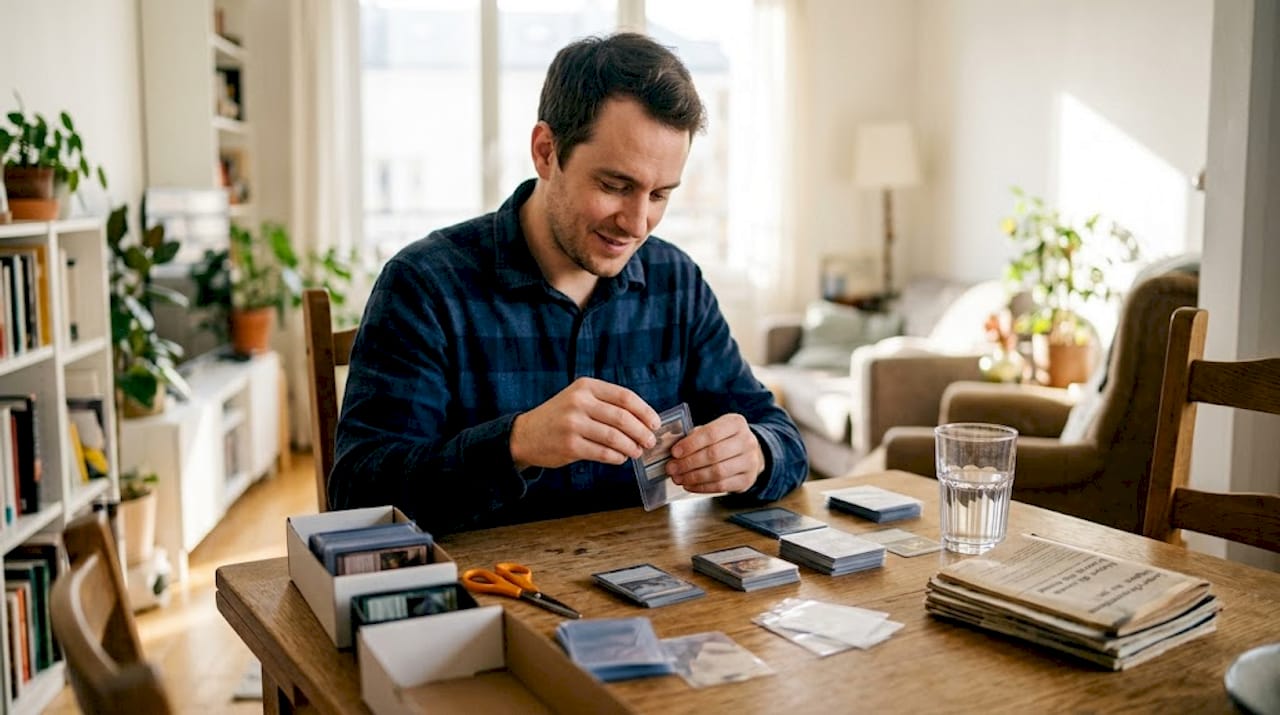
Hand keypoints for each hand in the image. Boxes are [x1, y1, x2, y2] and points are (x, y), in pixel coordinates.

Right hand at [510, 377, 659, 469]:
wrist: (526, 435)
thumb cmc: (559, 417)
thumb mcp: (579, 399)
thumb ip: (606, 404)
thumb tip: (643, 421)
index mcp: (586, 386)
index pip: (625, 397)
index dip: (645, 411)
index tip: (655, 423)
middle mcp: (579, 402)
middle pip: (623, 418)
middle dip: (642, 432)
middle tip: (650, 441)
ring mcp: (573, 424)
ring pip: (615, 437)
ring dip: (632, 447)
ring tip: (637, 452)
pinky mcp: (570, 446)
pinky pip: (603, 453)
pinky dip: (617, 457)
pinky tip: (621, 458)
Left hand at [665, 413, 763, 493]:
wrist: (748, 454)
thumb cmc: (724, 440)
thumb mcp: (713, 429)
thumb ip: (696, 436)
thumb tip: (675, 448)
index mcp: (735, 423)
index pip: (711, 433)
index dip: (691, 444)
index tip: (675, 452)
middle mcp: (747, 441)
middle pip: (714, 454)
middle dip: (688, 463)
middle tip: (672, 468)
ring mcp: (750, 462)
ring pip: (718, 472)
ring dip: (693, 477)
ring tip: (678, 478)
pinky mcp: (747, 480)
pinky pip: (721, 486)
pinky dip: (701, 487)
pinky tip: (689, 485)